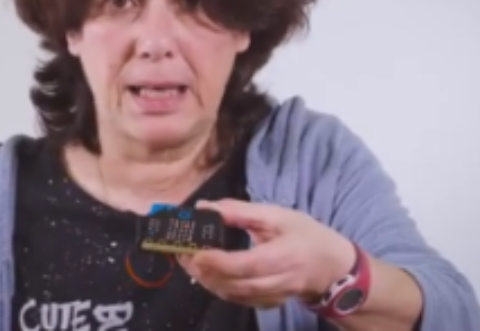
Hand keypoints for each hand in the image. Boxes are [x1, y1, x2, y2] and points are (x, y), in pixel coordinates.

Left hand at [178, 199, 356, 308]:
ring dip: (205, 279)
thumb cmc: (305, 234)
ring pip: (232, 295)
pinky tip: (204, 273)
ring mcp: (272, 298)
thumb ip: (241, 212)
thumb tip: (205, 207)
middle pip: (234, 284)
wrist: (332, 267)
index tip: (192, 250)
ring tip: (185, 260)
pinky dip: (217, 287)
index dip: (217, 261)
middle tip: (179, 252)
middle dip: (202, 270)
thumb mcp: (277, 215)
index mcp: (283, 256)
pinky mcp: (267, 304)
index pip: (245, 265)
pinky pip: (237, 300)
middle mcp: (277, 282)